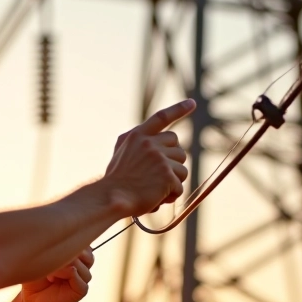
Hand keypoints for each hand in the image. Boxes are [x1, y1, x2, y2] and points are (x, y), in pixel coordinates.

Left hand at [20, 247, 93, 301]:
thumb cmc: (36, 277)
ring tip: (48, 270)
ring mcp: (84, 277)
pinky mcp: (82, 289)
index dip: (69, 240)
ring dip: (64, 262)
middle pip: (86, 250)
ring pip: (83, 261)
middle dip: (68, 250)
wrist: (32, 300)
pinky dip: (64, 272)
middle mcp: (83, 265)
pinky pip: (78, 274)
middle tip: (50, 258)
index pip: (83, 240)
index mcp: (77, 256)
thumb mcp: (44, 257)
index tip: (50, 247)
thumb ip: (56, 248)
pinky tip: (51, 277)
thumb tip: (64, 240)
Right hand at [103, 98, 194, 216]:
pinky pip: (179, 187)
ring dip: (173, 182)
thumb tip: (165, 144)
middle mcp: (148, 143)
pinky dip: (170, 196)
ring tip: (155, 189)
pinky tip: (155, 198)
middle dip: (173, 164)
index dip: (178, 110)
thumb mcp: (121, 154)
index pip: (161, 118)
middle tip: (158, 177)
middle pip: (178, 149)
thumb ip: (140, 145)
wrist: (108, 198)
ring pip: (182, 169)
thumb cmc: (114, 181)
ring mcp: (159, 158)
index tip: (192, 103)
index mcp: (136, 136)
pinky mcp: (166, 175)